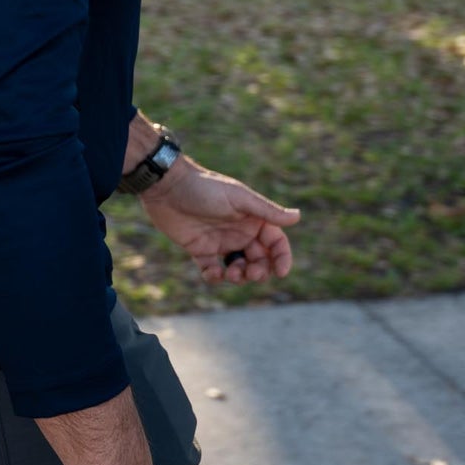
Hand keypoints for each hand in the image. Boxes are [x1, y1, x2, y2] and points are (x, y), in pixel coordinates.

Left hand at [140, 161, 298, 285]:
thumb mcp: (238, 199)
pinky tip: (212, 272)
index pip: (276, 242)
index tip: (281, 272)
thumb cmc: (205, 189)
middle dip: (259, 271)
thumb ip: (266, 211)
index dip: (282, 258)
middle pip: (260, 260)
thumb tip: (298, 216)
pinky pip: (213, 271)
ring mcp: (220, 241)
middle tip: (249, 273)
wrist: (167, 187)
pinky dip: (216, 277)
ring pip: (239, 268)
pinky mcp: (200, 250)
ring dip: (239, 276)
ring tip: (230, 274)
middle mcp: (239, 231)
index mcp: (252, 218)